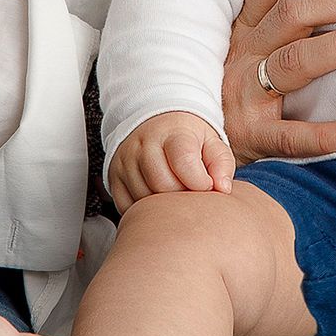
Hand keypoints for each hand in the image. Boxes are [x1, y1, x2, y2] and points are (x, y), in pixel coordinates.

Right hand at [109, 109, 232, 206]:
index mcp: (172, 132)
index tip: (207, 186)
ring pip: (144, 200)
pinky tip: (157, 202)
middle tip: (191, 194)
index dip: (200, 182)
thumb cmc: (189, 139)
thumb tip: (222, 188)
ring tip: (176, 196)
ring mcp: (125, 161)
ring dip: (163, 207)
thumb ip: (221, 164)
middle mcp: (143, 144)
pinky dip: (144, 212)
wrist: (157, 124)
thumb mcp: (212, 143)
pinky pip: (127, 207)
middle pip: (163, 185)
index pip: (183, 162)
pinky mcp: (113, 178)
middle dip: (182, 197)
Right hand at [221, 0, 335, 160]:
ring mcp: (246, 96)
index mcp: (245, 28)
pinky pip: (292, 135)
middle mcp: (244, 55)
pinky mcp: (252, 139)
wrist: (190, 157)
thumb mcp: (248, 50)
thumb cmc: (235, 95)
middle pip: (292, 12)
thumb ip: (285, 22)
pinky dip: (327, 132)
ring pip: (296, 62)